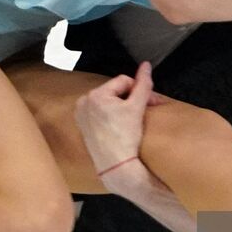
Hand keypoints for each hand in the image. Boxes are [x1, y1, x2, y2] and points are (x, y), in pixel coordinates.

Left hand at [74, 62, 160, 193]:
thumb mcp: (137, 107)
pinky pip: (99, 112)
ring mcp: (80, 114)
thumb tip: (146, 65)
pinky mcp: (82, 125)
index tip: (150, 101)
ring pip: (107, 101)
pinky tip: (118, 125)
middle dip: (129, 98)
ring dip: (120, 106)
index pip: (123, 81)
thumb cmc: (126, 138)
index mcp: (95, 95)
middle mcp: (83, 101)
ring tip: (130, 119)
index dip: (139, 89)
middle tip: (141, 110)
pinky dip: (109, 115)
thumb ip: (143, 84)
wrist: (116, 165)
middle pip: (114, 91)